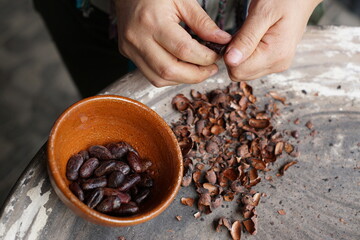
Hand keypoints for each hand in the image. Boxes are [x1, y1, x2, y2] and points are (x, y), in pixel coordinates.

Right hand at [115, 0, 231, 86]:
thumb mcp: (183, 0)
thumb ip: (203, 23)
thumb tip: (222, 41)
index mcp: (152, 21)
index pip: (184, 50)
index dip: (205, 58)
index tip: (216, 56)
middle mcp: (138, 38)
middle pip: (170, 71)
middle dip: (196, 75)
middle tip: (211, 69)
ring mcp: (131, 49)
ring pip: (159, 79)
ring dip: (183, 79)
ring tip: (198, 70)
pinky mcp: (128, 54)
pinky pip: (151, 76)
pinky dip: (170, 77)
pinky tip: (182, 69)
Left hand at [224, 0, 321, 80]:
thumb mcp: (262, 13)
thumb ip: (246, 38)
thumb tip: (231, 60)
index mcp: (275, 55)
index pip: (237, 70)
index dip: (229, 54)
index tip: (236, 35)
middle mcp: (277, 64)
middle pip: (240, 73)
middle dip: (234, 55)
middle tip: (244, 33)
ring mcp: (277, 64)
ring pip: (244, 70)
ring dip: (240, 53)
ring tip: (252, 33)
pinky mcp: (274, 61)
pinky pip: (251, 64)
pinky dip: (247, 52)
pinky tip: (254, 38)